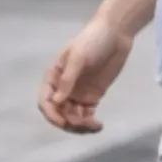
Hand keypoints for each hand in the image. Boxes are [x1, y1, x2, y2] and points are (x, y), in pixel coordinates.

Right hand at [39, 16, 133, 133]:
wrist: (116, 35)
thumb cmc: (93, 40)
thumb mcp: (78, 57)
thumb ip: (68, 79)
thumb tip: (57, 101)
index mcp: (54, 77)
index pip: (46, 101)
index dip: (51, 114)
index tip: (63, 122)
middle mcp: (63, 88)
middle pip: (59, 113)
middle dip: (68, 122)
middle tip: (84, 124)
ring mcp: (78, 94)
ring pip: (73, 118)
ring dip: (80, 126)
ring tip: (94, 125)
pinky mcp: (92, 97)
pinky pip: (87, 116)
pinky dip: (90, 124)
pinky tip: (98, 126)